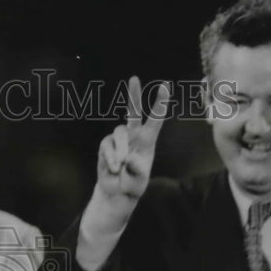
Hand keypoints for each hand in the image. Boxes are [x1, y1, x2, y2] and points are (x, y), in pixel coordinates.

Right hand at [95, 76, 169, 224]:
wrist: (117, 192)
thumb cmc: (133, 183)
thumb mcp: (139, 180)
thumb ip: (136, 169)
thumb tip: (128, 158)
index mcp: (147, 140)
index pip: (155, 119)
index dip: (159, 102)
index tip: (164, 86)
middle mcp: (134, 136)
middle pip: (133, 111)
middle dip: (133, 94)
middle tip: (134, 78)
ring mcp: (118, 139)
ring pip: (118, 133)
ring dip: (119, 150)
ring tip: (120, 165)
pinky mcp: (106, 145)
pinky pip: (106, 145)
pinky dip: (110, 158)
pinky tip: (113, 168)